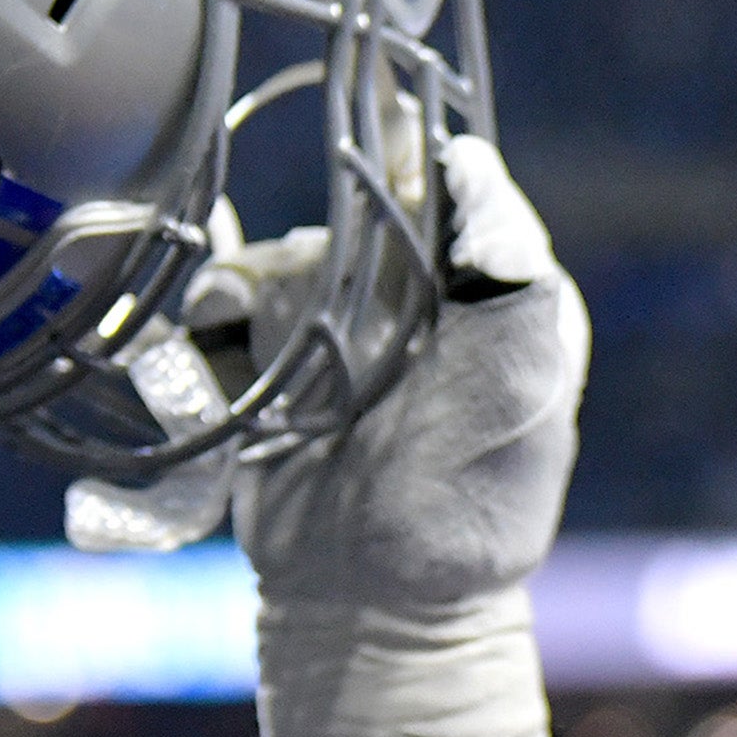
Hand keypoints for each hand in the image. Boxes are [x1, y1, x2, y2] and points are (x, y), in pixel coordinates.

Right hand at [230, 133, 587, 614]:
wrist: (385, 600)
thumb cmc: (480, 492)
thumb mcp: (527, 376)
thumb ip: (512, 263)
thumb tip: (469, 160)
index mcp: (478, 284)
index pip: (438, 179)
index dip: (404, 152)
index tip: (375, 135)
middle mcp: (404, 293)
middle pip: (342, 206)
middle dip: (325, 242)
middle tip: (335, 302)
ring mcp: (328, 326)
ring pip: (274, 257)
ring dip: (262, 292)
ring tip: (279, 360)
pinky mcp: (263, 363)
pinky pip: (217, 309)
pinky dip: (209, 325)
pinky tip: (224, 372)